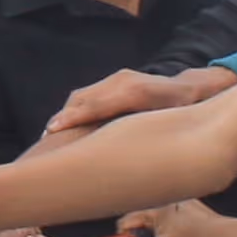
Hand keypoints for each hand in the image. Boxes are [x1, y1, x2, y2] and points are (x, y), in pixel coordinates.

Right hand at [41, 66, 231, 142]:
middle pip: (84, 99)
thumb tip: (134, 157)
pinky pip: (88, 95)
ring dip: (66, 114)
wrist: (192, 88)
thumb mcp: (173, 122)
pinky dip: (75, 109)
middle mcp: (124, 81)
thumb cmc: (185, 112)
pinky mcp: (114, 81)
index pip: (98, 104)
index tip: (54, 129)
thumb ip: (153, 132)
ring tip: (50, 137)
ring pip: (82, 96)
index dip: (75, 117)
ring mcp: (118, 78)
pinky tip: (66, 126)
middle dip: (63, 118)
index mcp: (137, 92)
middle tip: (44, 142)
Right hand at [110, 199, 236, 236]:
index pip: (126, 220)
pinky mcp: (187, 202)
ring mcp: (177, 199)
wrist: (226, 236)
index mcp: (155, 207)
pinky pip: (169, 213)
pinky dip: (170, 224)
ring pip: (155, 216)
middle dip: (142, 233)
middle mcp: (164, 198)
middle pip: (140, 217)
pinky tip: (183, 234)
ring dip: (156, 229)